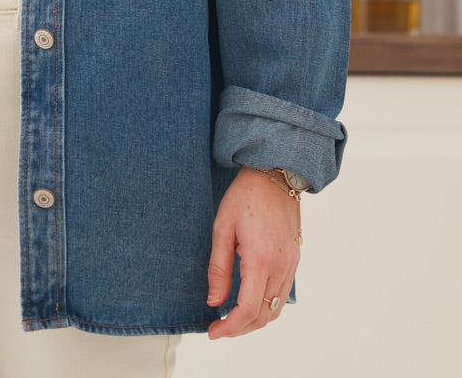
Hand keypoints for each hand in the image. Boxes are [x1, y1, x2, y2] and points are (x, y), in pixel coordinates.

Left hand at [206, 166, 300, 340]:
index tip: (213, 332)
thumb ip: (218, 268)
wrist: (275, 175)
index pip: (248, 310)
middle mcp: (280, 266)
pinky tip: (249, 300)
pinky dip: (266, 306)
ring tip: (232, 318)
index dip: (229, 328)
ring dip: (254, 321)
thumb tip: (214, 301)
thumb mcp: (222, 228)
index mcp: (260, 259)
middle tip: (219, 328)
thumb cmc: (244, 197)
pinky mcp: (295, 260)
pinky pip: (282, 295)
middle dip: (240, 329)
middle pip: (263, 316)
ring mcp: (291, 265)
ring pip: (275, 310)